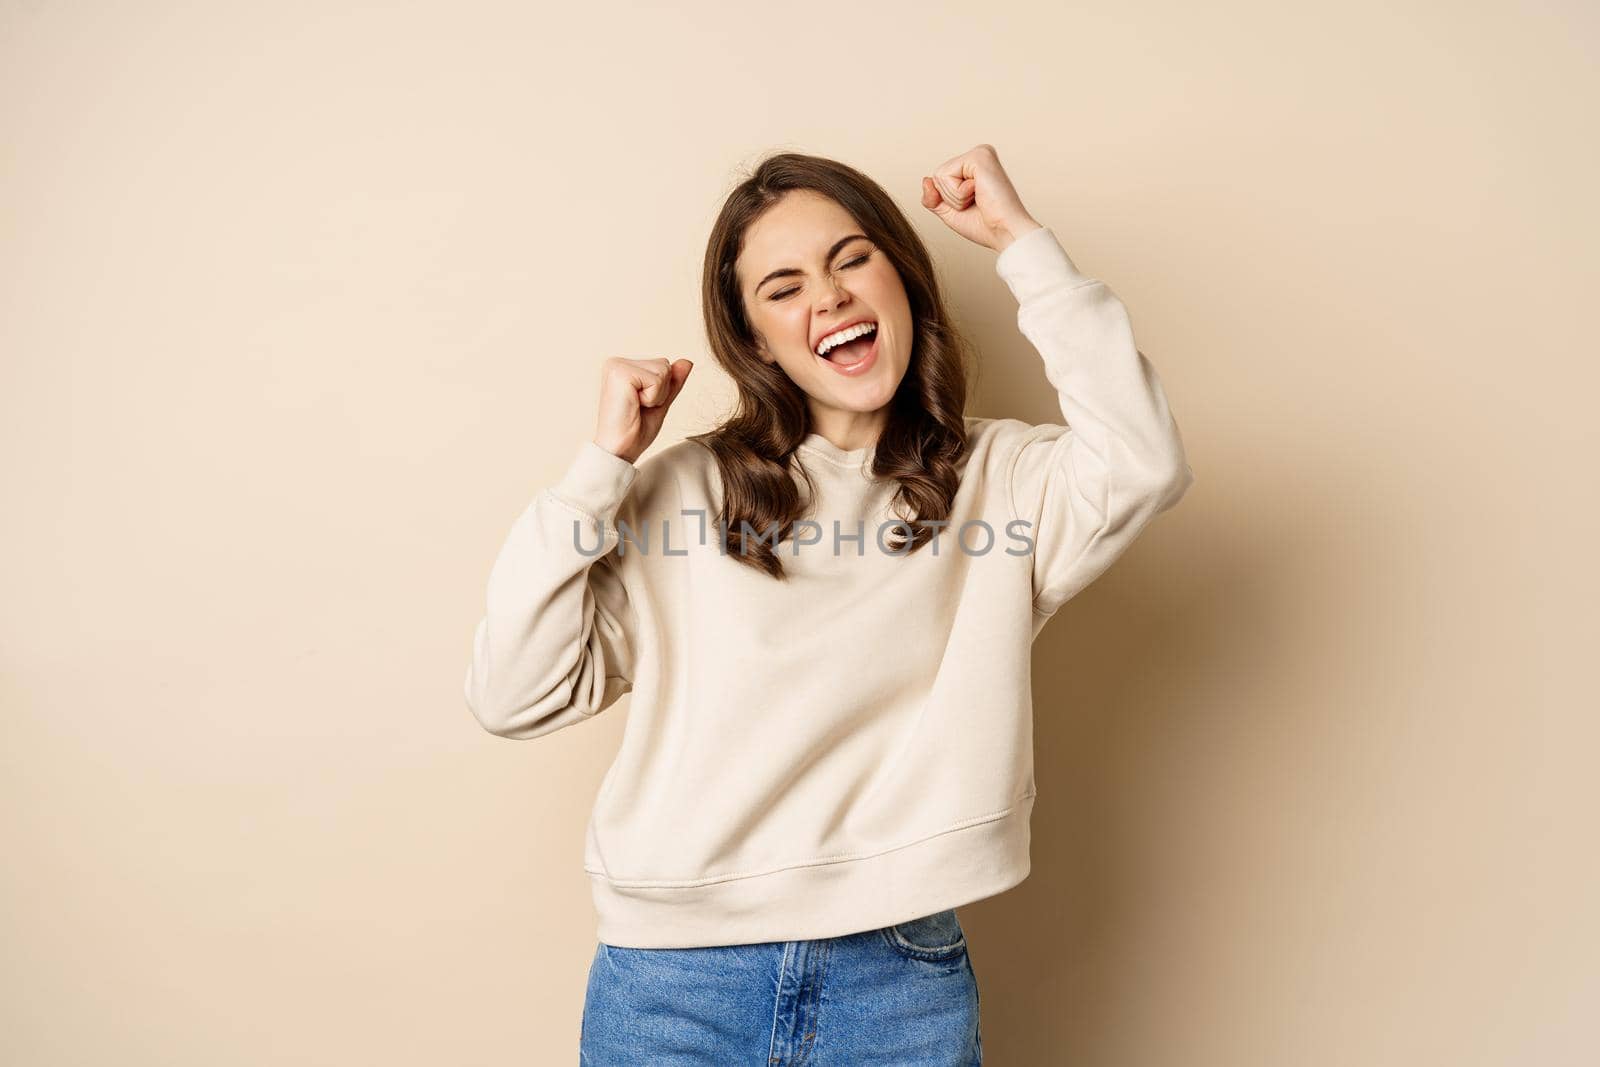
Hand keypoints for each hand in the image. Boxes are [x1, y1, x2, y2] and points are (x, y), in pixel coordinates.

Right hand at [593, 357, 693, 464]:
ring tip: (636, 407)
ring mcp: (616, 366)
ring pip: (663, 370)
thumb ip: (672, 382)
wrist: (619, 451)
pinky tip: (634, 406)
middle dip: (661, 391)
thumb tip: (687, 361)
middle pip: (665, 365)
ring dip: (657, 395)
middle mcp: (617, 362)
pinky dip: (652, 397)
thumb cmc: (634, 431)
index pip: (663, 365)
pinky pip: (657, 379)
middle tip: (639, 408)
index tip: (641, 406)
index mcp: (623, 367)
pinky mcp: (620, 373)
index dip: (662, 391)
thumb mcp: (660, 403)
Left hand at [920, 144, 1041, 252]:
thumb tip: (925, 180)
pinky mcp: (979, 156)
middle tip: (977, 203)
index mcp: (973, 167)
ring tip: (979, 198)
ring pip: (939, 176)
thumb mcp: (950, 212)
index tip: (974, 205)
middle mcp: (977, 155)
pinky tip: (980, 193)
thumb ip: (933, 197)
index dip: (948, 200)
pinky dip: (959, 193)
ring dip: (955, 197)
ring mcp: (979, 153)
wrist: (1005, 232)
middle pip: (937, 176)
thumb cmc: (985, 225)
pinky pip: (946, 176)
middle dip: (951, 199)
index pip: (939, 180)